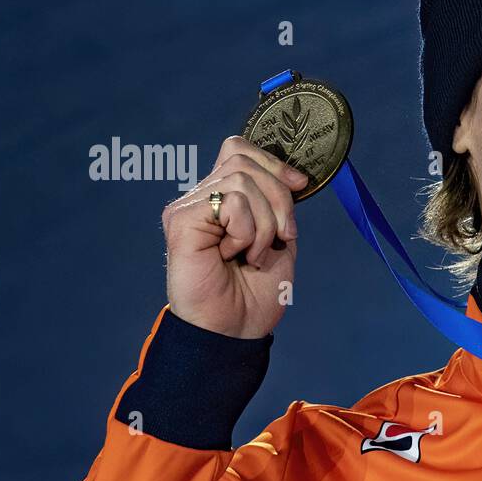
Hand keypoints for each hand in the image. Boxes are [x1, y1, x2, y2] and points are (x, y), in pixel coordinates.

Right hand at [162, 136, 306, 338]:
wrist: (235, 330)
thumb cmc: (254, 294)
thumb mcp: (280, 241)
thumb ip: (280, 205)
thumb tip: (295, 175)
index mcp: (224, 199)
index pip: (240, 150)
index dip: (273, 163)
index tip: (300, 187)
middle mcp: (203, 197)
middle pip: (245, 162)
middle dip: (279, 200)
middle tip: (281, 240)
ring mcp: (190, 208)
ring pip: (241, 181)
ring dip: (265, 224)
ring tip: (253, 255)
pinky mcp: (181, 220)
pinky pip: (230, 203)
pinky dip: (246, 231)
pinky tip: (233, 254)